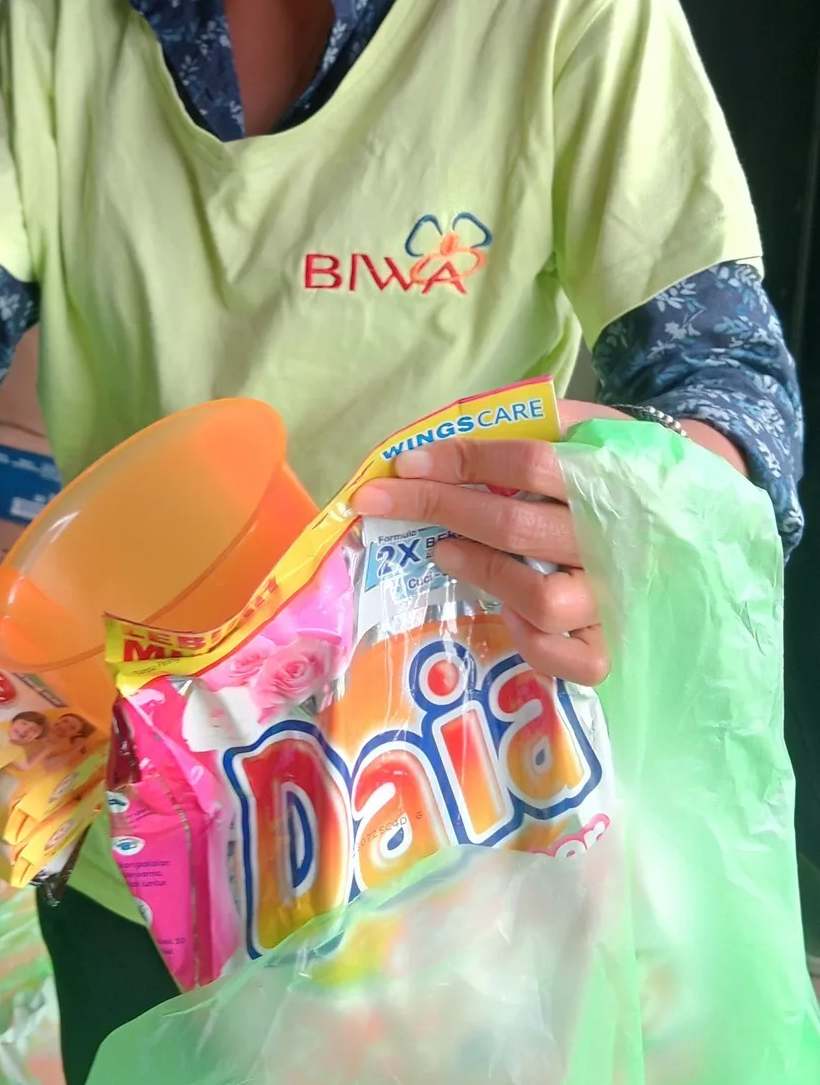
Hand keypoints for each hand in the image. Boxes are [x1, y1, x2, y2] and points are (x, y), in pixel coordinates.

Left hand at [354, 399, 612, 687]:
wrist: (696, 505)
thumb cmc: (620, 462)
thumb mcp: (590, 424)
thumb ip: (532, 424)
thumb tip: (444, 433)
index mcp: (607, 474)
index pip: (527, 462)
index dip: (461, 461)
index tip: (406, 463)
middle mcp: (612, 537)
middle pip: (515, 528)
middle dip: (440, 508)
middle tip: (388, 502)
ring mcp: (615, 594)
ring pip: (541, 600)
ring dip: (481, 573)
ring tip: (444, 551)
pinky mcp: (616, 638)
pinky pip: (575, 660)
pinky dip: (534, 644)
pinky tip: (507, 614)